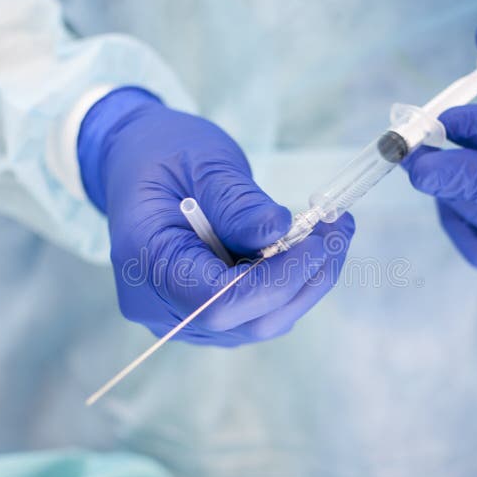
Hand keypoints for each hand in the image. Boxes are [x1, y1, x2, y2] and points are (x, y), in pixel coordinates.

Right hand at [78, 87, 353, 344]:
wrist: (137, 163)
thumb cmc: (163, 153)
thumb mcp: (201, 161)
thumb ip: (237, 202)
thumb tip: (281, 231)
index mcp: (145, 262)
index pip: (217, 302)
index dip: (278, 279)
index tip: (320, 239)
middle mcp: (159, 304)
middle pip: (246, 321)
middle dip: (303, 280)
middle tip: (340, 230)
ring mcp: (181, 315)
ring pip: (259, 323)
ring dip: (305, 282)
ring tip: (332, 232)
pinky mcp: (203, 313)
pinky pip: (256, 312)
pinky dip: (289, 282)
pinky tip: (306, 246)